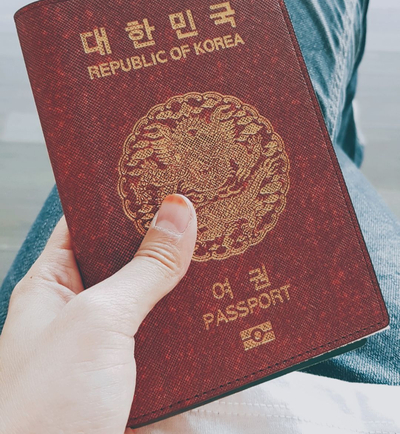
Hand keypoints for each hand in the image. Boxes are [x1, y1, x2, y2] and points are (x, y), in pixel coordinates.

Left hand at [0, 194, 196, 433]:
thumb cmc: (48, 407)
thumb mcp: (99, 321)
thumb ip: (144, 268)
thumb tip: (178, 210)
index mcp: (53, 283)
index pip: (88, 222)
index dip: (122, 198)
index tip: (163, 175)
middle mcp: (80, 307)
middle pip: (127, 257)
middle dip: (163, 237)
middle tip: (206, 207)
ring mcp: (109, 341)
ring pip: (153, 295)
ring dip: (184, 279)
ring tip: (224, 244)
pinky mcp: (136, 373)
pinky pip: (169, 333)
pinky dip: (192, 318)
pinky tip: (220, 302)